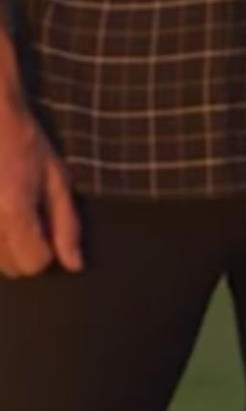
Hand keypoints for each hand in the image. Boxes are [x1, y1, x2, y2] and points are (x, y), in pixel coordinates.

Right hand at [0, 96, 81, 276]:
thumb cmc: (22, 142)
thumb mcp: (56, 178)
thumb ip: (67, 224)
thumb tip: (73, 265)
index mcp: (13, 212)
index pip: (34, 264)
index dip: (46, 249)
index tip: (43, 226)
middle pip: (10, 268)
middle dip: (24, 250)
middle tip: (24, 216)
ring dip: (3, 245)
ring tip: (5, 210)